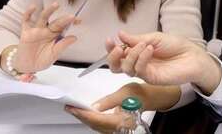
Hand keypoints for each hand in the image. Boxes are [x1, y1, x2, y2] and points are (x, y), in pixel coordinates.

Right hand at [13, 2, 77, 72]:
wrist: (27, 66)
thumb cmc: (42, 60)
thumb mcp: (53, 55)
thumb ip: (62, 46)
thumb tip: (74, 37)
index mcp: (55, 36)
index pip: (64, 27)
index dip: (71, 23)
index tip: (79, 20)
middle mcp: (47, 31)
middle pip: (56, 22)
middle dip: (64, 19)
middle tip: (71, 16)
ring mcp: (36, 30)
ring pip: (43, 17)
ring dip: (49, 10)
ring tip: (56, 5)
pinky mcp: (26, 32)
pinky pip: (26, 20)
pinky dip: (28, 13)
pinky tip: (33, 7)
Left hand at [66, 83, 180, 132]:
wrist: (152, 98)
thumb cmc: (142, 94)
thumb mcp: (125, 92)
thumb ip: (108, 101)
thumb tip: (93, 106)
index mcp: (124, 120)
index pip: (99, 120)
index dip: (84, 114)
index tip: (73, 108)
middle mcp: (120, 128)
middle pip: (96, 125)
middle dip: (81, 116)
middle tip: (69, 107)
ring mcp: (118, 129)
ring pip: (97, 127)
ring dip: (84, 118)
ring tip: (74, 109)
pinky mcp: (115, 126)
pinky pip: (100, 126)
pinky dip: (91, 119)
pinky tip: (84, 113)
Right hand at [106, 31, 221, 92]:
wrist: (191, 56)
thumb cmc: (175, 45)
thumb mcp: (154, 38)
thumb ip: (136, 39)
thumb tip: (120, 34)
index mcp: (136, 52)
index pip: (118, 53)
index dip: (110, 48)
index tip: (109, 40)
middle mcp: (137, 63)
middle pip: (116, 66)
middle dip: (112, 57)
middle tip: (118, 48)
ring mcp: (143, 72)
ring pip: (125, 69)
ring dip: (131, 55)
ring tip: (143, 45)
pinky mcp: (151, 79)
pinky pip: (139, 71)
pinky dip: (141, 59)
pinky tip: (149, 50)